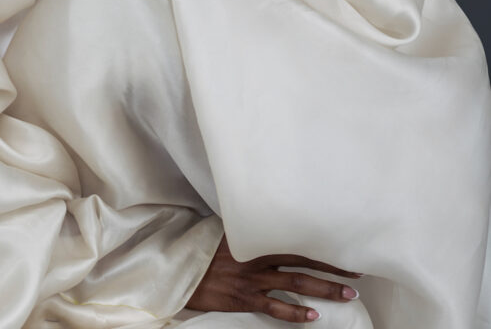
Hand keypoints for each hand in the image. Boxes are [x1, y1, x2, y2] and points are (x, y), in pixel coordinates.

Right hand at [187, 236, 361, 322]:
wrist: (183, 269)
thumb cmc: (205, 249)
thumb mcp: (228, 233)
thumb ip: (250, 231)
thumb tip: (268, 223)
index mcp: (256, 238)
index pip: (296, 240)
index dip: (320, 245)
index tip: (343, 247)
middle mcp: (259, 257)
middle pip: (303, 261)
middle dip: (332, 268)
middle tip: (357, 274)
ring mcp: (254, 279)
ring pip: (297, 284)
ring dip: (324, 290)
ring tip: (347, 295)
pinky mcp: (246, 299)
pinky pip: (276, 308)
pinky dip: (295, 313)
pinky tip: (312, 317)